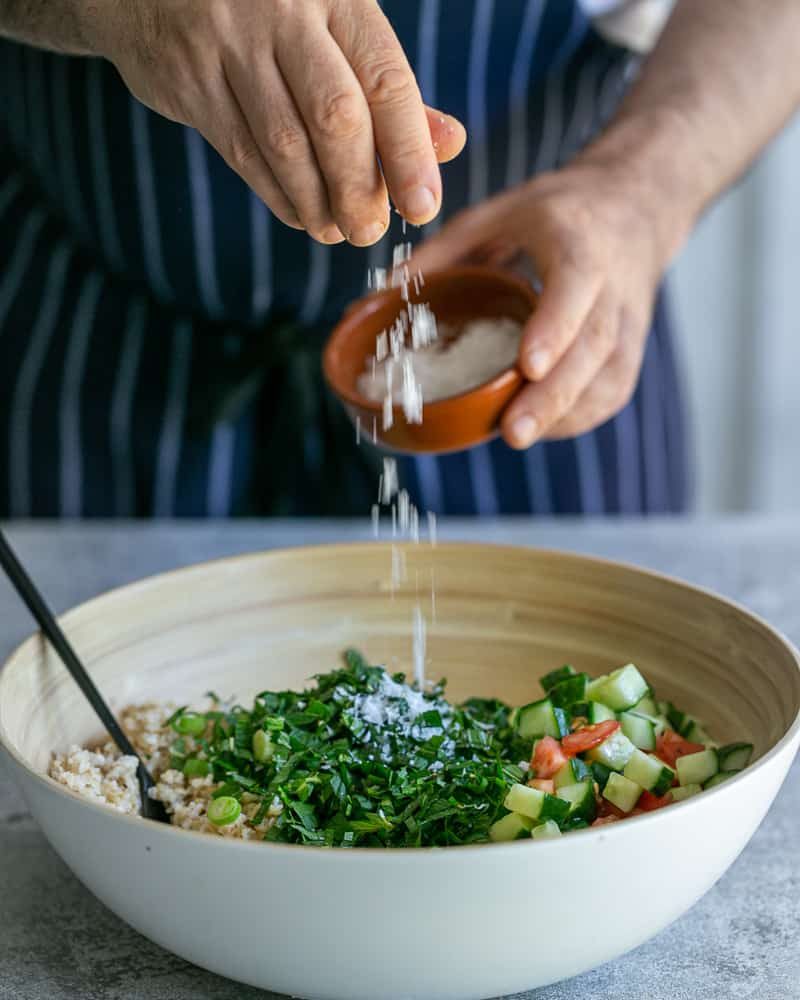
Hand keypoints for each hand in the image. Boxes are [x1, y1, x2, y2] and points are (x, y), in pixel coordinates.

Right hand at [95, 0, 465, 244]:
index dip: (409, 152)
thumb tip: (449, 143)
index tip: (422, 206)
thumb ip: (387, 87)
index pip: (385, 81)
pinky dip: (277, 195)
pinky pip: (242, 153)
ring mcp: (229, 44)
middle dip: (359, 188)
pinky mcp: (189, 79)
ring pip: (284, 143)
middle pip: (335, 117)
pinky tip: (300, 213)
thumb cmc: (268, 10)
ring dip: (317, 202)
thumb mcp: (335, 26)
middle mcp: (282, 13)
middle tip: (370, 231)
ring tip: (336, 229)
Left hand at [411, 160, 683, 448]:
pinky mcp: (632, 351)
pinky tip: (542, 428)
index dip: (554, 328)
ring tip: (516, 436)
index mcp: (580, 243)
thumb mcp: (500, 211)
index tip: (527, 366)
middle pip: (593, 347)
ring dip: (565, 415)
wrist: (637, 209)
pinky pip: (612, 392)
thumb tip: (385, 292)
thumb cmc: (559, 213)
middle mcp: (613, 285)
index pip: (576, 287)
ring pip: (608, 377)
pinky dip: (579, 417)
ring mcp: (630, 323)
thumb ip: (446, 249)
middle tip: (512, 432)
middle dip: (553, 395)